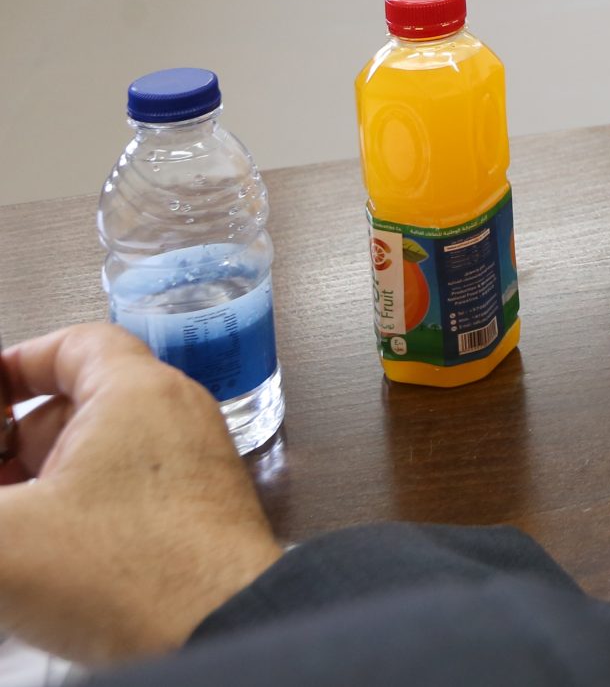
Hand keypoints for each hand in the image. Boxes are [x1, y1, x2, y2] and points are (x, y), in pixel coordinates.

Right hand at [0, 325, 280, 665]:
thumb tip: (1, 501)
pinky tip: (43, 556)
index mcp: (136, 394)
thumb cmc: (134, 574)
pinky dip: (77, 512)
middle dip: (15, 442)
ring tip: (12, 524)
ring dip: (42, 483)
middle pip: (78, 406)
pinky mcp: (194, 517)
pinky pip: (123, 496)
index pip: (75, 345)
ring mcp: (191, 469)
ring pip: (98, 457)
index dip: (17, 364)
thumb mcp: (4, 536)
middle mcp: (175, 420)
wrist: (218, 633)